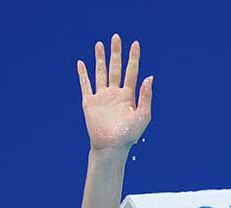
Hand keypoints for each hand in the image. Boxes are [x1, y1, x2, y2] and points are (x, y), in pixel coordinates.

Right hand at [77, 34, 152, 150]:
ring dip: (100, 58)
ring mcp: (102, 97)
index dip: (134, 58)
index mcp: (129, 96)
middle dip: (116, 53)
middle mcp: (115, 94)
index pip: (132, 72)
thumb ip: (146, 96)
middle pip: (115, 68)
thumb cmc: (129, 135)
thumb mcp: (143, 116)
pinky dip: (83, 73)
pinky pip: (85, 84)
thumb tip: (149, 77)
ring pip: (100, 72)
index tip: (135, 44)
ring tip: (100, 44)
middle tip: (116, 37)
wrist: (111, 147)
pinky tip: (81, 63)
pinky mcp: (89, 102)